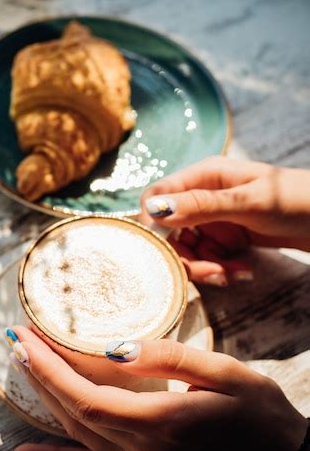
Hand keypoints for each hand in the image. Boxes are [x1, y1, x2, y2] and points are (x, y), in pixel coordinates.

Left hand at [9, 326, 306, 450]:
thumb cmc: (258, 410)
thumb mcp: (223, 372)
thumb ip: (169, 357)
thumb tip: (116, 347)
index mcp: (163, 418)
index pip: (88, 394)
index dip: (52, 367)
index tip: (28, 338)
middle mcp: (145, 447)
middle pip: (74, 411)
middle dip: (39, 374)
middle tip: (17, 342)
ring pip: (78, 433)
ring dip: (44, 400)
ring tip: (22, 369)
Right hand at [139, 157, 309, 285]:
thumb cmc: (296, 199)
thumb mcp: (248, 202)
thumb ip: (202, 205)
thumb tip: (155, 209)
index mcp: (204, 177)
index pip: (157, 197)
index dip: (154, 224)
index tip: (164, 250)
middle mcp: (203, 196)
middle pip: (170, 230)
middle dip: (185, 256)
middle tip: (211, 272)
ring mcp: (215, 218)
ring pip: (189, 249)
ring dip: (205, 267)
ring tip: (232, 274)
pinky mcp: (227, 237)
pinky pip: (209, 257)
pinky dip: (220, 269)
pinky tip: (242, 272)